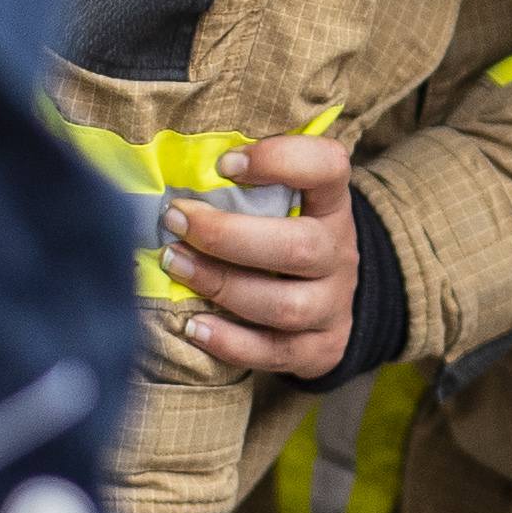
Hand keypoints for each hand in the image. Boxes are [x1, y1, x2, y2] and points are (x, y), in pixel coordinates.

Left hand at [156, 133, 357, 375]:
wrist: (328, 295)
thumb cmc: (283, 233)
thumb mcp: (283, 202)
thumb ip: (244, 185)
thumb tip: (171, 171)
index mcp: (331, 203)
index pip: (329, 167)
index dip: (281, 160)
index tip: (225, 164)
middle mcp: (340, 253)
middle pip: (299, 247)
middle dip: (227, 236)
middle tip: (175, 219)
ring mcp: (335, 304)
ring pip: (285, 305)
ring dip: (222, 285)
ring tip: (174, 263)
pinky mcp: (323, 348)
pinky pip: (277, 352)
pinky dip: (231, 343)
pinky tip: (194, 326)